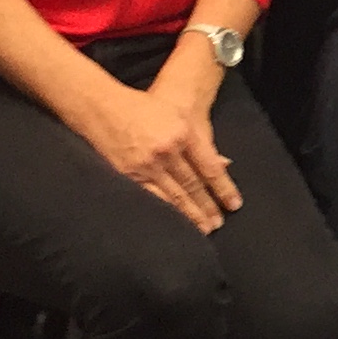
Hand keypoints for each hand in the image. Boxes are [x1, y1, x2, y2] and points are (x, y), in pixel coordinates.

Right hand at [69, 57, 240, 233]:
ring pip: (173, 196)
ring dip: (189, 215)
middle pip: (192, 185)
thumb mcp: (178, 116)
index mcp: (182, 133)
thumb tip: (223, 164)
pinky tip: (172, 223)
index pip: (209, 168)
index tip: (234, 205)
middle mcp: (166, 150)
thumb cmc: (146, 109)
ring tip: (202, 230)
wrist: (103, 107)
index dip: (223, 188)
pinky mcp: (128, 175)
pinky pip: (150, 198)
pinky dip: (164, 212)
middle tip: (219, 225)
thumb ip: (201, 141)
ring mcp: (145, 164)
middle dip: (207, 207)